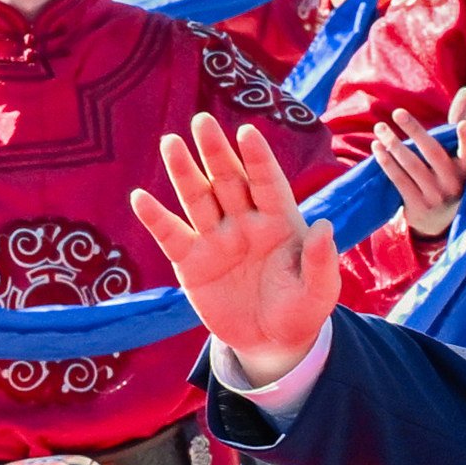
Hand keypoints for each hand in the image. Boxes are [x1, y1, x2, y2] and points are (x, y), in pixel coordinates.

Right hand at [131, 111, 340, 388]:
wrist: (271, 343)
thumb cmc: (301, 311)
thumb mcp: (319, 293)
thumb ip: (322, 262)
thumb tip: (325, 226)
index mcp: (280, 222)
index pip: (268, 183)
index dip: (258, 159)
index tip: (247, 133)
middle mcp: (245, 223)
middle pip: (228, 181)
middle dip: (215, 152)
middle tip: (201, 121)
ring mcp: (216, 240)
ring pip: (198, 199)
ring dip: (184, 172)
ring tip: (170, 143)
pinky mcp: (191, 263)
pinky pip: (171, 235)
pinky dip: (155, 218)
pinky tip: (140, 199)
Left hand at [368, 88, 465, 238]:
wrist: (438, 221)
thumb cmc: (448, 174)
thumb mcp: (457, 153)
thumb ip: (459, 120)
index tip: (463, 125)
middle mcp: (454, 183)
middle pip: (434, 153)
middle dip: (415, 132)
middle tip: (397, 113)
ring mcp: (436, 196)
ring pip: (412, 166)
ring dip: (394, 145)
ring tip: (380, 128)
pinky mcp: (418, 206)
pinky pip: (399, 180)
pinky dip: (387, 163)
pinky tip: (377, 148)